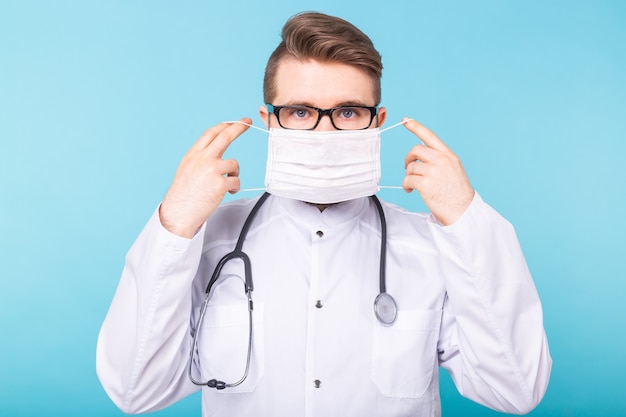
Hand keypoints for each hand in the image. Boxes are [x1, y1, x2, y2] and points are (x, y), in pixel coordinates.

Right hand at [159, 118, 250, 237]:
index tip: (234, 122)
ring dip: (235, 173)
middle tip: (247, 122)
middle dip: (239, 127)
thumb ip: (201, 157)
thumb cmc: (184, 192)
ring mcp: (212, 170)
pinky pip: (236, 181)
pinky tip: (227, 192)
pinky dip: (234, 187)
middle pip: (225, 136)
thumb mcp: (188, 167)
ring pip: (234, 164)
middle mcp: (202, 159)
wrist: (179, 211)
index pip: (211, 133)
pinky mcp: (220, 184)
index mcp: (193, 154)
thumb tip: (217, 149)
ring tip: (227, 182)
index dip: (224, 126)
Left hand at [402, 118, 474, 225]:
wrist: (463, 210)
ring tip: (414, 185)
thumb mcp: (453, 169)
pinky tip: (411, 190)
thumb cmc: (457, 192)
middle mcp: (441, 160)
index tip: (405, 120)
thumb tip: (419, 154)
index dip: (416, 127)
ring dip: (409, 176)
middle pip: (415, 150)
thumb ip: (439, 159)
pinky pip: (407, 180)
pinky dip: (406, 186)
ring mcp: (434, 172)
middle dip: (408, 159)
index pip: (429, 136)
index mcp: (448, 155)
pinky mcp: (426, 184)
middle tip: (408, 168)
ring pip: (410, 167)